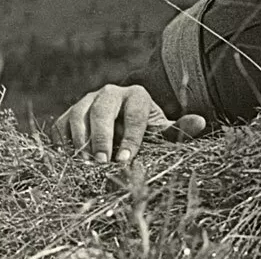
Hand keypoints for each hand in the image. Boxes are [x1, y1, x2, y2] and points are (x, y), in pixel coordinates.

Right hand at [51, 84, 205, 162]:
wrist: (121, 127)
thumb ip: (178, 130)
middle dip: (101, 137)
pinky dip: (62, 144)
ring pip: (78, 116)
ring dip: (80, 142)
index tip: (126, 160)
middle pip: (102, 110)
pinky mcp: (68, 114)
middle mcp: (110, 93)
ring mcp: (86, 101)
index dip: (130, 137)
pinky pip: (60, 127)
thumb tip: (200, 122)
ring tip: (85, 166)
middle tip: (101, 163)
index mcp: (137, 95)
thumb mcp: (162, 132)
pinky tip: (70, 162)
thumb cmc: (145, 132)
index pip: (134, 113)